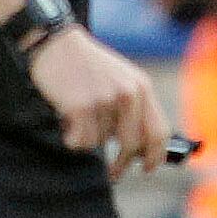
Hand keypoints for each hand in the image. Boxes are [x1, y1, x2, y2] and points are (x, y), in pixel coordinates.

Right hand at [30, 26, 173, 178]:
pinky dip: (72, 138)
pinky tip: (67, 119)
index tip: (149, 169)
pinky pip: (81, 141)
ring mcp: (105, 100)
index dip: (156, 155)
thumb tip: (140, 150)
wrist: (57, 45)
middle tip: (114, 172)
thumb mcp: (121, 80)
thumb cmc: (87, 67)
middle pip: (133, 145)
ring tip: (79, 116)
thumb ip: (134, 109)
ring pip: (101, 142)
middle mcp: (128, 94)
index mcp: (142, 87)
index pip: (159, 130)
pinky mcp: (81, 107)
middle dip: (123, 163)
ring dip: (88, 137)